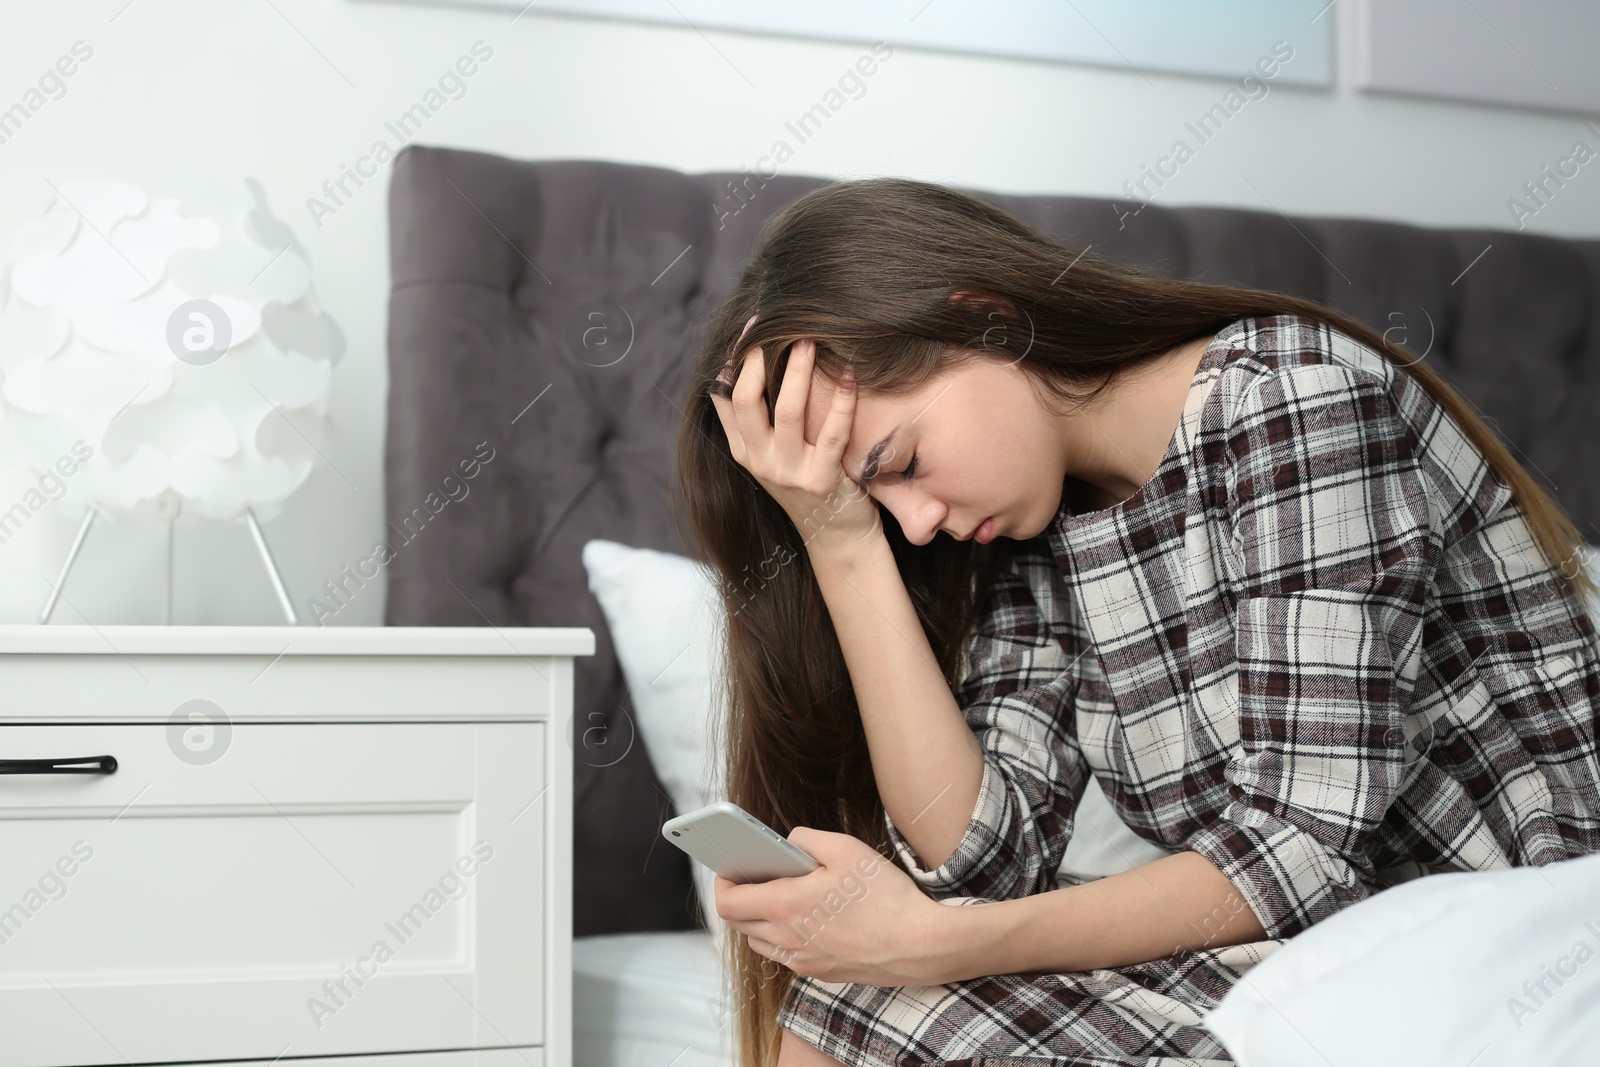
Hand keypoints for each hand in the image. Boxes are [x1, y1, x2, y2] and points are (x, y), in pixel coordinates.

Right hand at [707, 325, 882, 551]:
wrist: (837, 536)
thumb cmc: (809, 483)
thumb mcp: (773, 455)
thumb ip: (760, 420)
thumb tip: (752, 365)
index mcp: (744, 451)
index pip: (725, 398)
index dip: (734, 360)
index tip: (750, 328)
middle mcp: (760, 461)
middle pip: (747, 400)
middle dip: (760, 358)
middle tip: (777, 327)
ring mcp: (789, 473)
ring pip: (789, 411)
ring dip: (799, 370)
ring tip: (809, 339)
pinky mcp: (822, 481)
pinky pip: (833, 433)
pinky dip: (842, 400)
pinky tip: (850, 375)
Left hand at [712, 826, 950, 986]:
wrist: (920, 944)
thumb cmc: (885, 896)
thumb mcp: (846, 849)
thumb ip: (806, 839)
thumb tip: (787, 842)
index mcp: (786, 906)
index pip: (728, 903)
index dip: (722, 883)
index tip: (731, 866)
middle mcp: (787, 939)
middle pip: (738, 923)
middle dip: (738, 898)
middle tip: (756, 876)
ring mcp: (802, 960)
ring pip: (758, 942)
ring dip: (758, 919)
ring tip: (780, 895)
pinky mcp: (819, 972)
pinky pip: (784, 955)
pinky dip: (782, 936)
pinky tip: (806, 918)